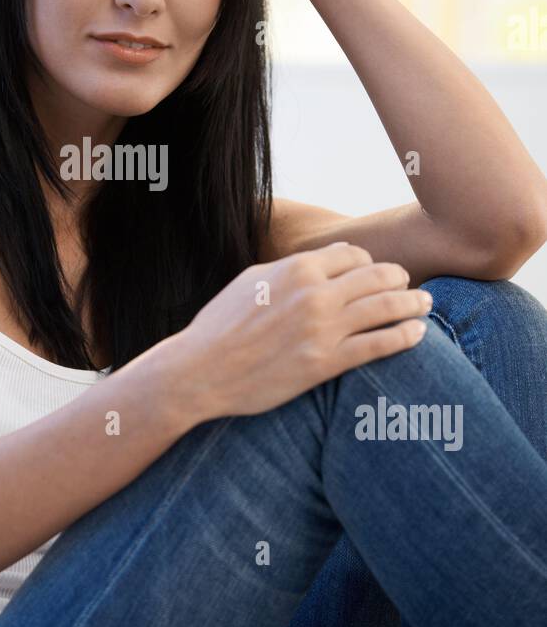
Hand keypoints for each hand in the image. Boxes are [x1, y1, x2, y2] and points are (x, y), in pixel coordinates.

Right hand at [174, 242, 429, 422]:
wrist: (201, 370)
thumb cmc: (221, 325)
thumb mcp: (253, 280)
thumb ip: (293, 267)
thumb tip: (331, 256)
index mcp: (296, 268)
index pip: (353, 255)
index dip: (370, 263)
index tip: (378, 273)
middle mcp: (314, 294)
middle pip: (377, 277)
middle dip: (400, 279)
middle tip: (411, 286)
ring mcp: (323, 329)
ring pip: (385, 308)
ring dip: (412, 304)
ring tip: (425, 304)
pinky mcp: (326, 362)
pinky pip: (379, 345)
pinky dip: (405, 336)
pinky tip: (418, 334)